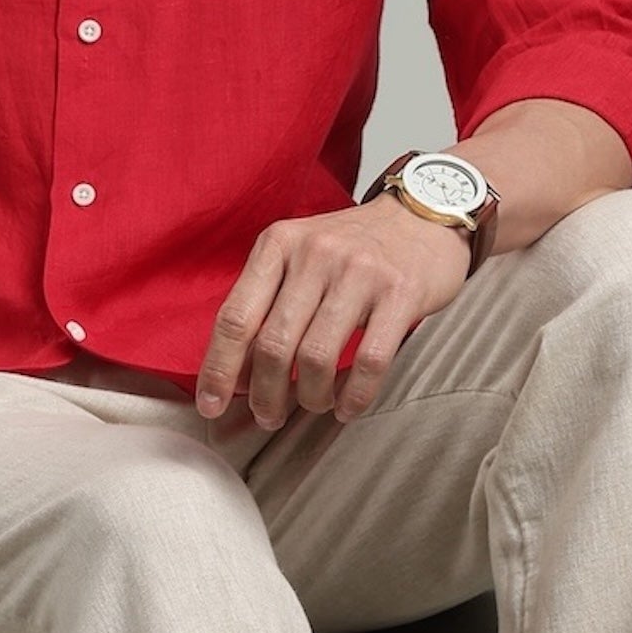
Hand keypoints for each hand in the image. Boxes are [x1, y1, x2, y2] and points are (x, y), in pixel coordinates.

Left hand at [194, 196, 472, 428]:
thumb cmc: (352, 248)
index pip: (235, 316)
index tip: (210, 405)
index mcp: (278, 244)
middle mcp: (314, 254)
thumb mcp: (299, 255)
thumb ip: (267, 302)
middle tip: (269, 416)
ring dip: (309, 397)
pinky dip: (354, 396)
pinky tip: (347, 407)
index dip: (218, 368)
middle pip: (273, 344)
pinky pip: (370, 361)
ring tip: (314, 404)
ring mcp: (359, 272)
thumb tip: (235, 373)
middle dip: (265, 394)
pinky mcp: (400, 293)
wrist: (421, 216)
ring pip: (316, 357)